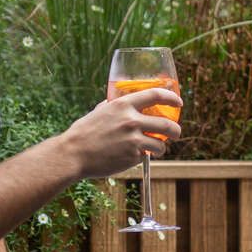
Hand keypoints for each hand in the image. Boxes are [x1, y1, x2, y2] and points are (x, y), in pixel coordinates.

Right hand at [62, 87, 183, 176]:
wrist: (73, 154)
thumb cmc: (83, 133)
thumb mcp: (98, 112)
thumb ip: (111, 107)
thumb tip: (115, 103)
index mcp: (123, 105)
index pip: (155, 95)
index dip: (171, 98)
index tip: (178, 102)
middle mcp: (131, 120)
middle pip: (167, 124)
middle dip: (176, 130)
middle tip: (176, 133)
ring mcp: (133, 140)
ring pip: (160, 144)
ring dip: (161, 147)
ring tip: (157, 149)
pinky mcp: (132, 156)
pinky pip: (146, 155)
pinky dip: (145, 156)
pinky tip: (137, 156)